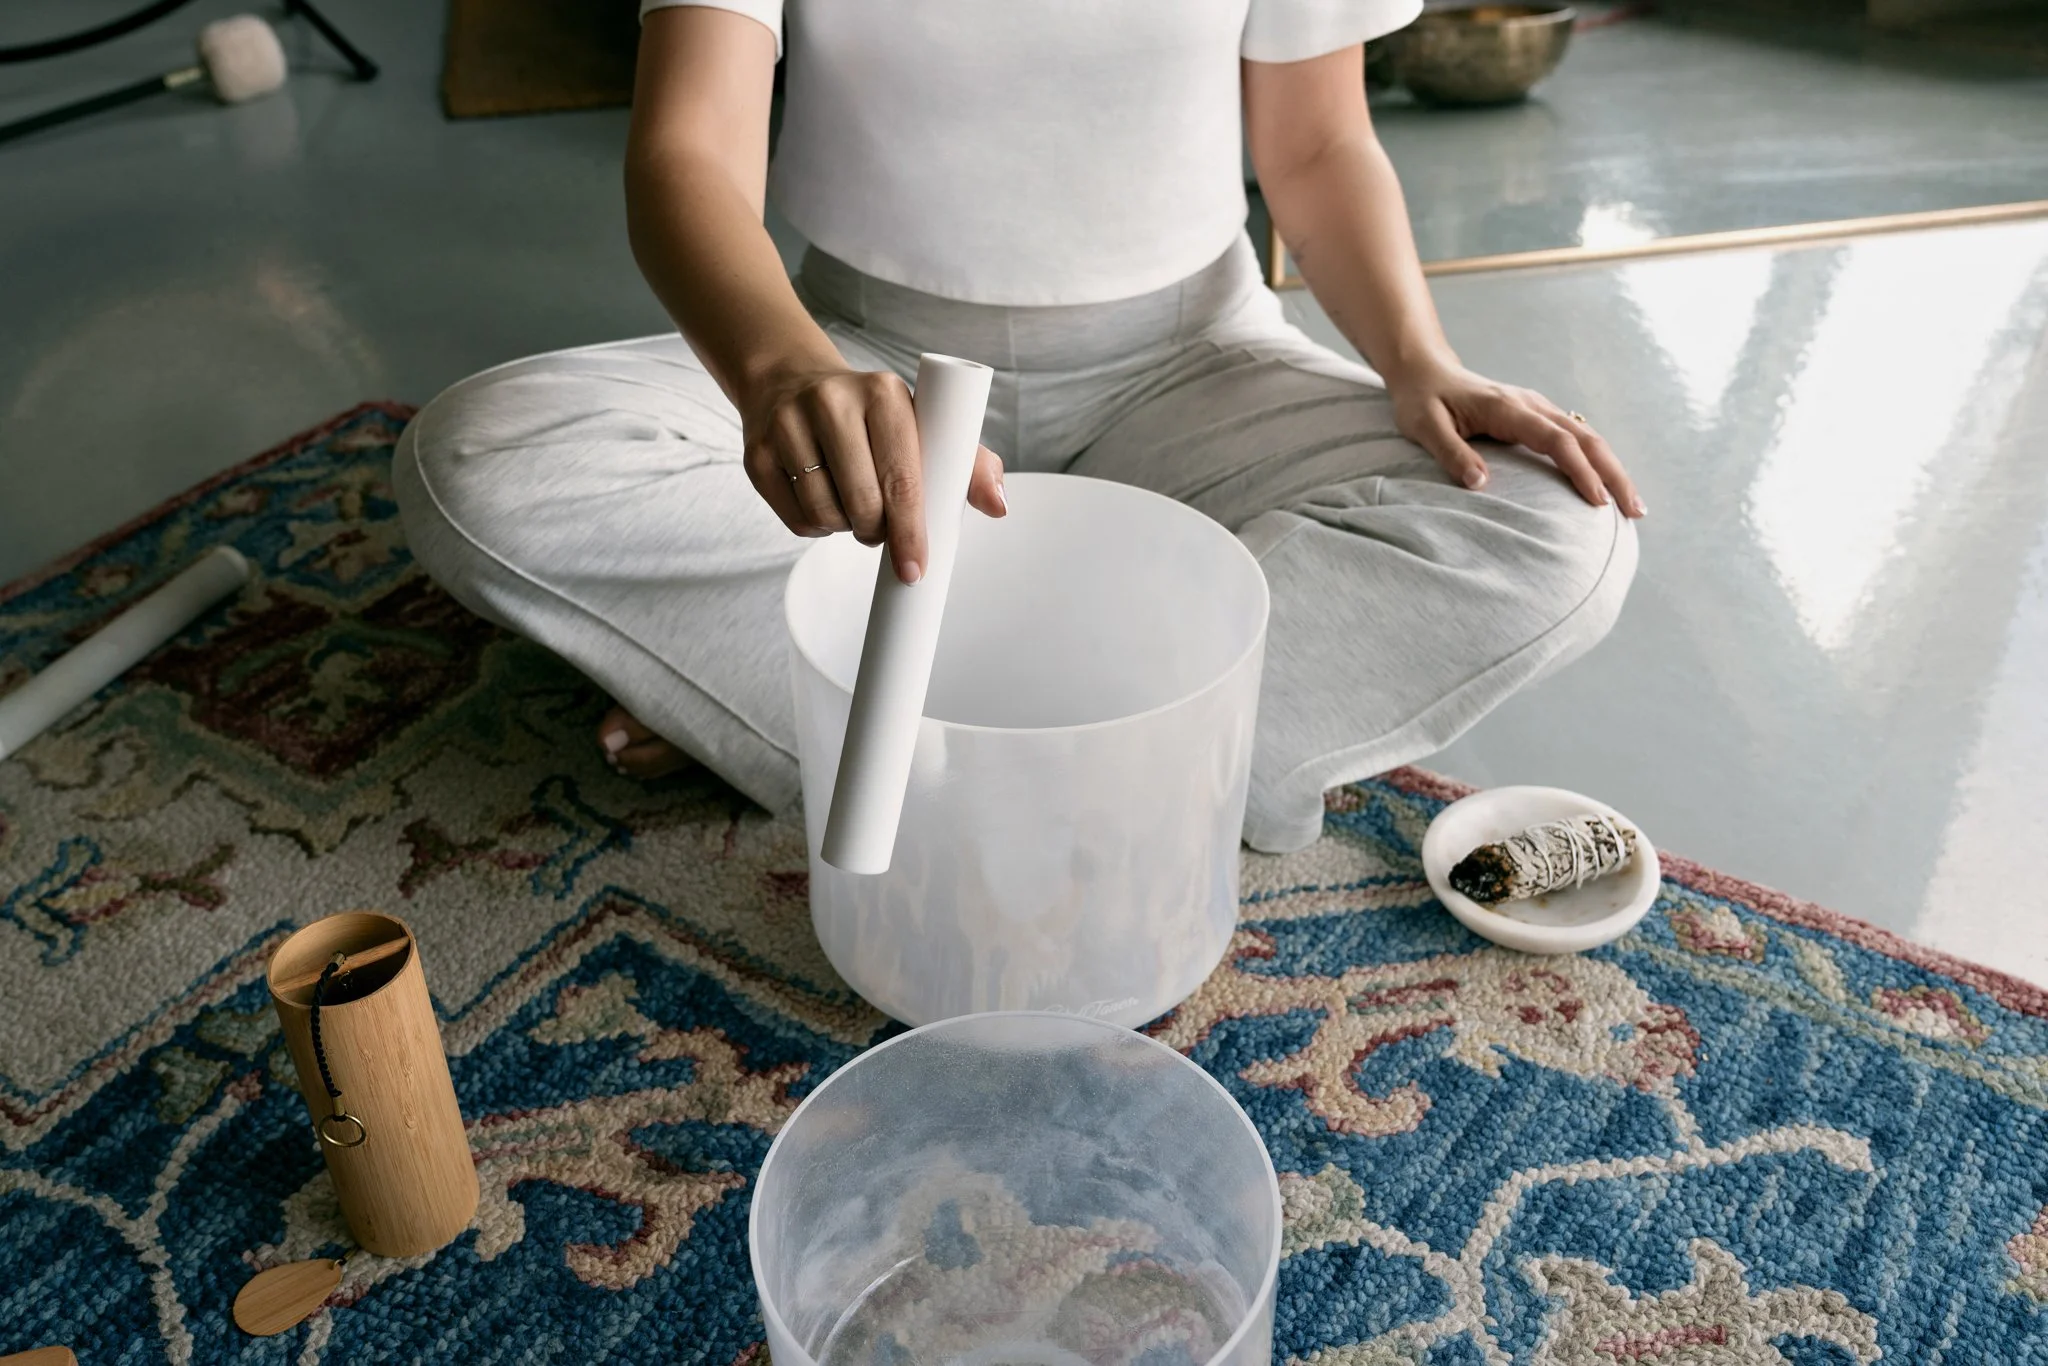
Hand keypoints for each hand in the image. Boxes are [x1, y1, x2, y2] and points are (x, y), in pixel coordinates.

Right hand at [741, 366, 1007, 582]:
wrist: (788, 380)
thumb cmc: (869, 414)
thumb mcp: (920, 424)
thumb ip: (967, 462)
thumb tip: (998, 505)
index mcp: (884, 393)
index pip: (903, 479)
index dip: (912, 532)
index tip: (916, 568)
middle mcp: (832, 402)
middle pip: (863, 504)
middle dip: (877, 532)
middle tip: (880, 527)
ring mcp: (787, 425)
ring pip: (825, 515)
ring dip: (844, 529)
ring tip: (851, 505)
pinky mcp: (756, 453)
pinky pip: (794, 520)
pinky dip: (814, 526)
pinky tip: (821, 499)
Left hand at [1387, 360, 1645, 518]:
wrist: (1425, 371)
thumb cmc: (1421, 401)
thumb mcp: (1424, 427)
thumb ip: (1451, 453)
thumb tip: (1480, 483)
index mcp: (1507, 408)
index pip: (1555, 440)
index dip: (1579, 470)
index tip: (1597, 500)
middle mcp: (1531, 405)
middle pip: (1586, 438)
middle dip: (1613, 474)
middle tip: (1634, 511)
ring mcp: (1538, 409)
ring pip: (1588, 437)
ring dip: (1613, 469)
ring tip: (1633, 506)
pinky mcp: (1537, 417)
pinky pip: (1576, 439)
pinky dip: (1598, 461)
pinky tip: (1608, 486)